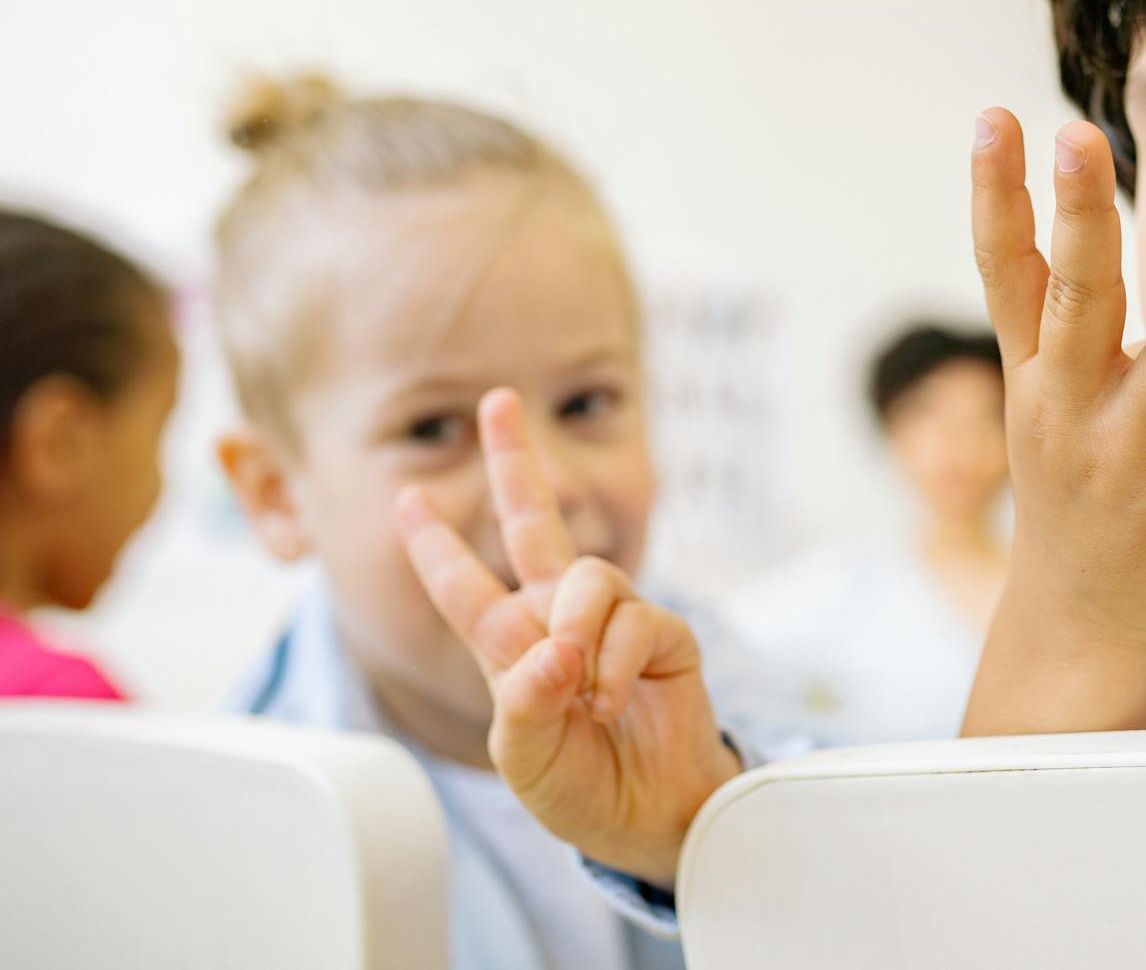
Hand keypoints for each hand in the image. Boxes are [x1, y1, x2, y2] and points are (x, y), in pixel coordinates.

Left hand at [395, 388, 738, 885]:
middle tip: (498, 401)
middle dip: (514, 459)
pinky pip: (635, 620)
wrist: (651, 818)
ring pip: (588, 577)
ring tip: (586, 694)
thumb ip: (521, 703)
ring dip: (579, 634)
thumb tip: (556, 648)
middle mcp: (560, 618)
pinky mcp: (664, 635)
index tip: (406, 501)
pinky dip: (616, 665)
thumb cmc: (581, 787)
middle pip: (535, 521)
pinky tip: (615, 700)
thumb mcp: (522, 759)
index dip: (434, 545)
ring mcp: (614, 621)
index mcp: (512, 645)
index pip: (464, 585)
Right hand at [961, 110, 1145, 734]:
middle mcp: (1064, 408)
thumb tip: (1098, 228)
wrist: (1084, 621)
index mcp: (1032, 376)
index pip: (1005, 271)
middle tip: (1080, 133)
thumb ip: (1069, 329)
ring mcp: (1121, 453)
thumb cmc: (1082, 488)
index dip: (996, 194)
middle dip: (1082, 211)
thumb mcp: (1052, 406)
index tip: (995, 118)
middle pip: (1078, 295)